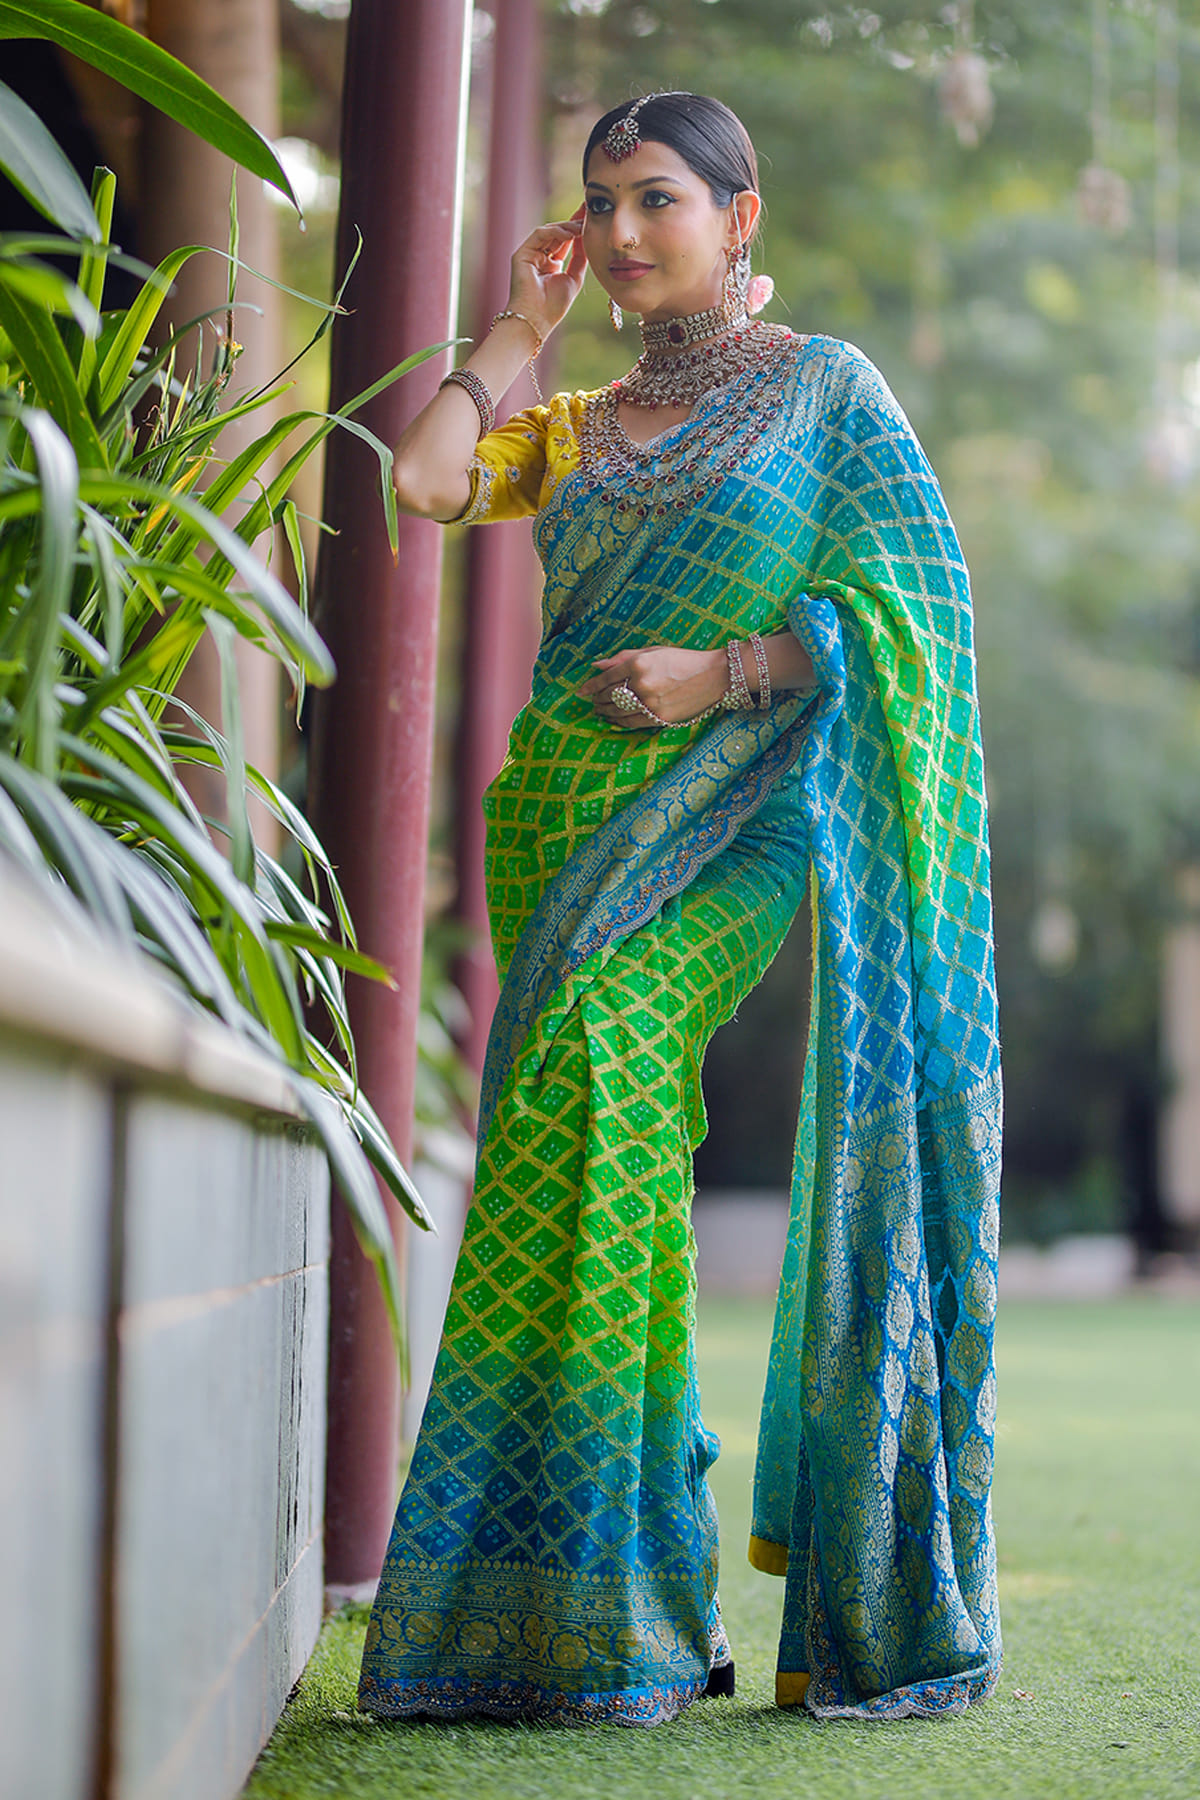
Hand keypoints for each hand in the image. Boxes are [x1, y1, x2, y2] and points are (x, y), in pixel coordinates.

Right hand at [506, 205, 587, 337]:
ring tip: (582, 226)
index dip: (577, 229)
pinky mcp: (521, 254)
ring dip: (567, 227)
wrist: (536, 320)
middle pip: (557, 233)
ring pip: (549, 232)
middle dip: (573, 222)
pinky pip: (539, 234)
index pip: (564, 241)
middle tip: (588, 212)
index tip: (591, 217)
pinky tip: (569, 234)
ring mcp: (529, 255)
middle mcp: (539, 257)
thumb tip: (587, 237)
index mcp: (550, 265)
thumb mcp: (574, 278)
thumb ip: (580, 258)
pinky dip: (555, 231)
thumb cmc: (553, 306)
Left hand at [581, 645, 727, 729]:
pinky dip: (619, 722)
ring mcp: (651, 703)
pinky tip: (614, 720)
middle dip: (598, 699)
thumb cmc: (683, 660)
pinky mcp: (659, 717)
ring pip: (618, 711)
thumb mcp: (653, 651)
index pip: (606, 678)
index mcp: (639, 663)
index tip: (581, 691)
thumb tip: (597, 665)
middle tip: (592, 701)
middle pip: (610, 695)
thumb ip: (624, 658)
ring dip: (605, 712)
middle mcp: (642, 683)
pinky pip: (632, 722)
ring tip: (599, 711)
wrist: (713, 676)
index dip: (591, 686)